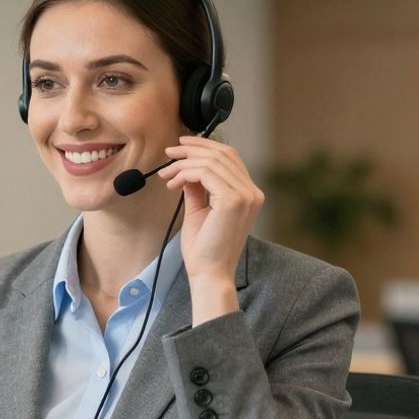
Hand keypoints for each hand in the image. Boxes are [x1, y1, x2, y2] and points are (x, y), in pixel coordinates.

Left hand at [157, 136, 263, 321]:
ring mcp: (245, 195)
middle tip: (169, 153)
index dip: (205, 145)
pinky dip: (184, 173)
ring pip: (210, 161)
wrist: (209, 273)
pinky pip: (204, 172)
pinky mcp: (232, 200)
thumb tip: (186, 169)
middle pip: (222, 153)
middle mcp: (252, 192)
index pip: (230, 157)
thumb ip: (197, 188)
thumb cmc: (204, 249)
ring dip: (183, 163)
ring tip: (166, 174)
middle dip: (191, 149)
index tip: (181, 146)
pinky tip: (173, 183)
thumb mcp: (199, 210)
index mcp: (249, 194)